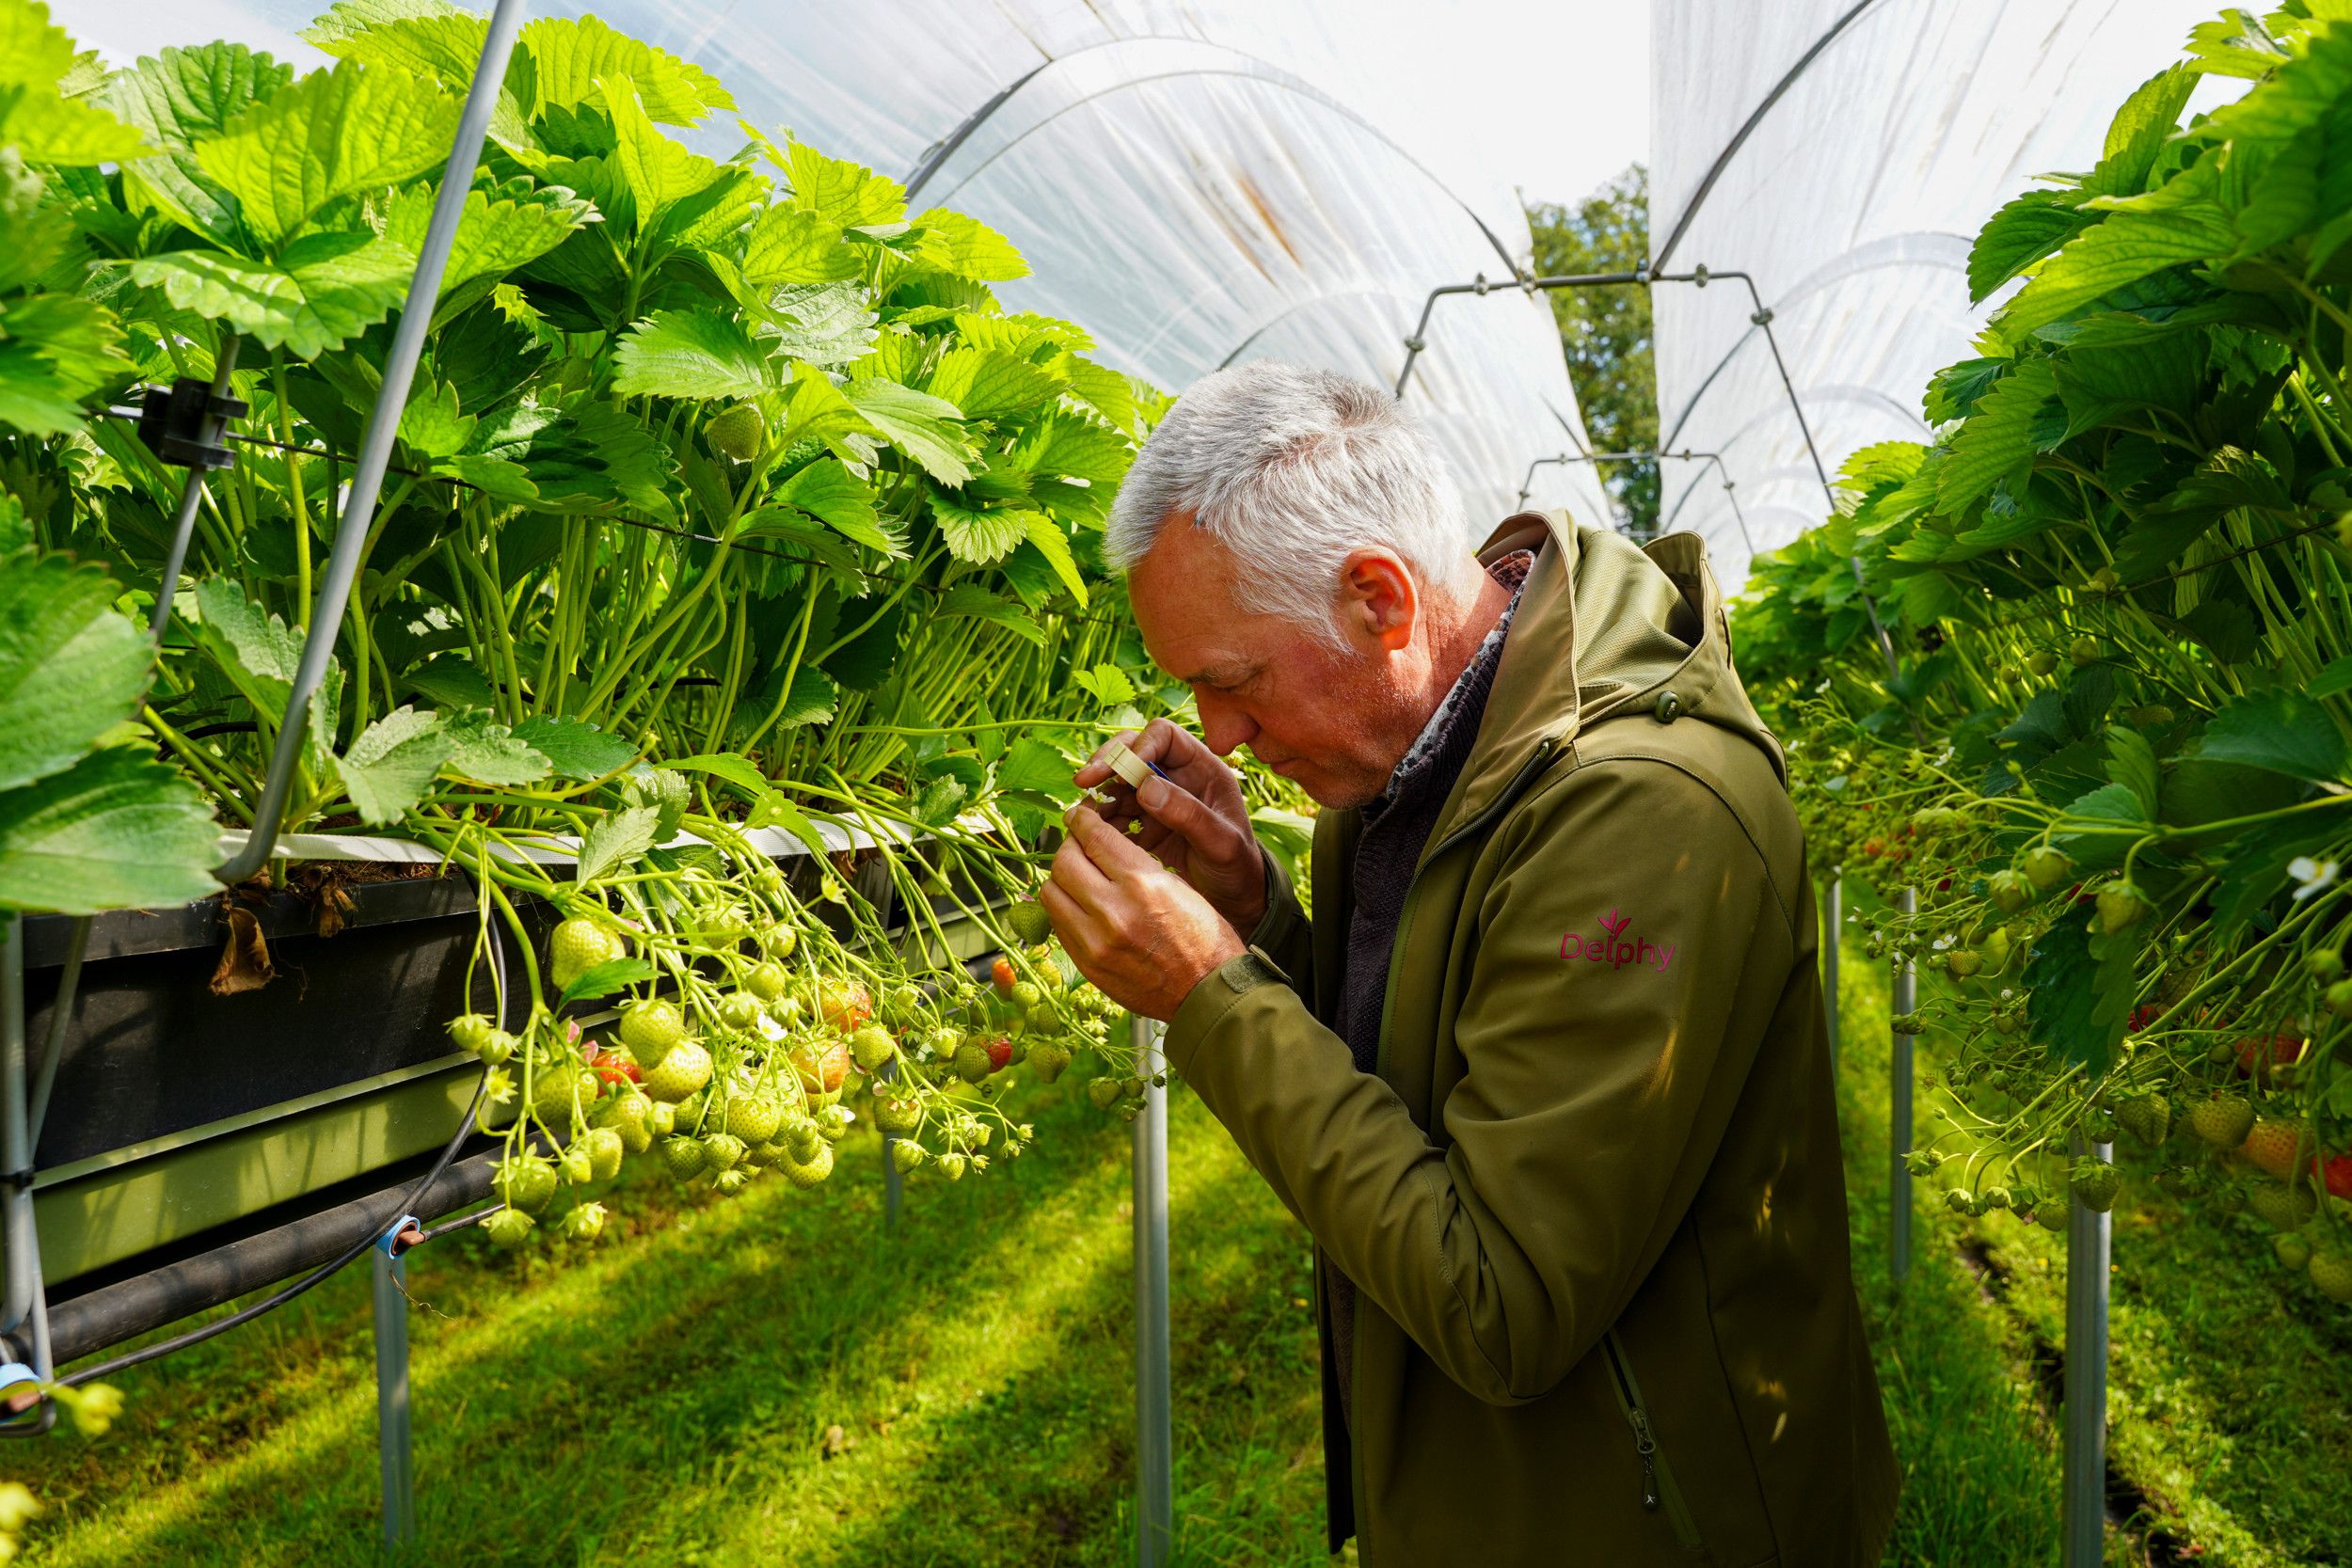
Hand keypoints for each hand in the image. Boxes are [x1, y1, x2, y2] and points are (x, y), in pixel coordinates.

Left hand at [1042, 802, 1247, 1020]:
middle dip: (1068, 846)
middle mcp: (1113, 911)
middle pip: (1064, 862)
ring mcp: (1095, 942)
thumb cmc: (1203, 936)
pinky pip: (1058, 925)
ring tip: (1077, 877)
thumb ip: (1133, 865)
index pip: (1093, 837)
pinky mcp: (1087, 965)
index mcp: (1142, 884)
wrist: (1207, 993)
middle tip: (1077, 845)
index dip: (1082, 820)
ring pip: (1051, 893)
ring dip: (1060, 879)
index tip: (1079, 815)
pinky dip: (1064, 909)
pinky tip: (1081, 907)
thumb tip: (1096, 845)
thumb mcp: (1177, 885)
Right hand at [1073, 718, 1266, 932]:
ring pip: (1116, 784)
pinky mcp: (1141, 827)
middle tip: (1083, 781)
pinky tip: (1085, 834)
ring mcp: (1155, 801)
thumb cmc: (1239, 867)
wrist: (1235, 901)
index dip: (1140, 746)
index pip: (1164, 736)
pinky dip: (1096, 822)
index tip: (1124, 771)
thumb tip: (1146, 788)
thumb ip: (1189, 815)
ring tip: (1080, 815)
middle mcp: (1175, 778)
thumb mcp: (1223, 843)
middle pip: (1132, 752)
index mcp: (1202, 769)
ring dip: (1097, 795)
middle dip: (1106, 763)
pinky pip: (1112, 816)